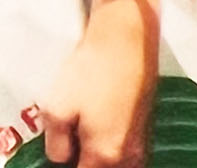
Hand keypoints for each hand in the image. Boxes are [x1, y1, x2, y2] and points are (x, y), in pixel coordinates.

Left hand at [37, 0, 158, 166]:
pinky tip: (90, 126)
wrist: (125, 42)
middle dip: (79, 160)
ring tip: (71, 135)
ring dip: (93, 155)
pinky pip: (123, 151)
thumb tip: (57, 160)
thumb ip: (55, 144)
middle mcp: (129, 158)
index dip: (61, 166)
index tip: (51, 155)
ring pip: (112, 163)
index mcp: (105, 156)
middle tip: (59, 144)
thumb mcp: (57, 108)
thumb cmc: (90, 73)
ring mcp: (140, 144)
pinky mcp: (144, 129)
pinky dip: (106, 146)